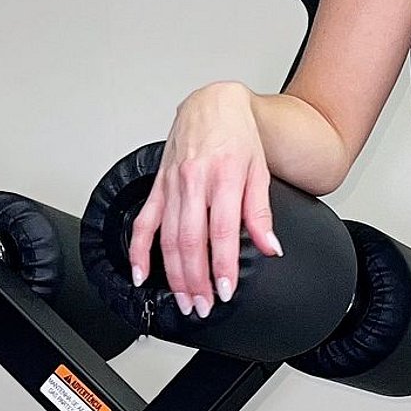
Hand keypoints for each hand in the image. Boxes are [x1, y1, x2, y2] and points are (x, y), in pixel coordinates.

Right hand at [125, 82, 281, 317]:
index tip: (226, 290)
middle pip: (191, 240)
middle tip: (203, 306)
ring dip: (174, 275)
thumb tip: (272, 248)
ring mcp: (172, 184)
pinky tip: (140, 275)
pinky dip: (138, 251)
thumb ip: (262, 213)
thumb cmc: (239, 137)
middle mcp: (194, 181)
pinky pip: (143, 222)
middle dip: (196, 280)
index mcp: (224, 177)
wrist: (214, 103)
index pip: (223, 231)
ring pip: (168, 237)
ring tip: (184, 300)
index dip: (223, 265)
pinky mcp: (158, 186)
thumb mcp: (260, 172)